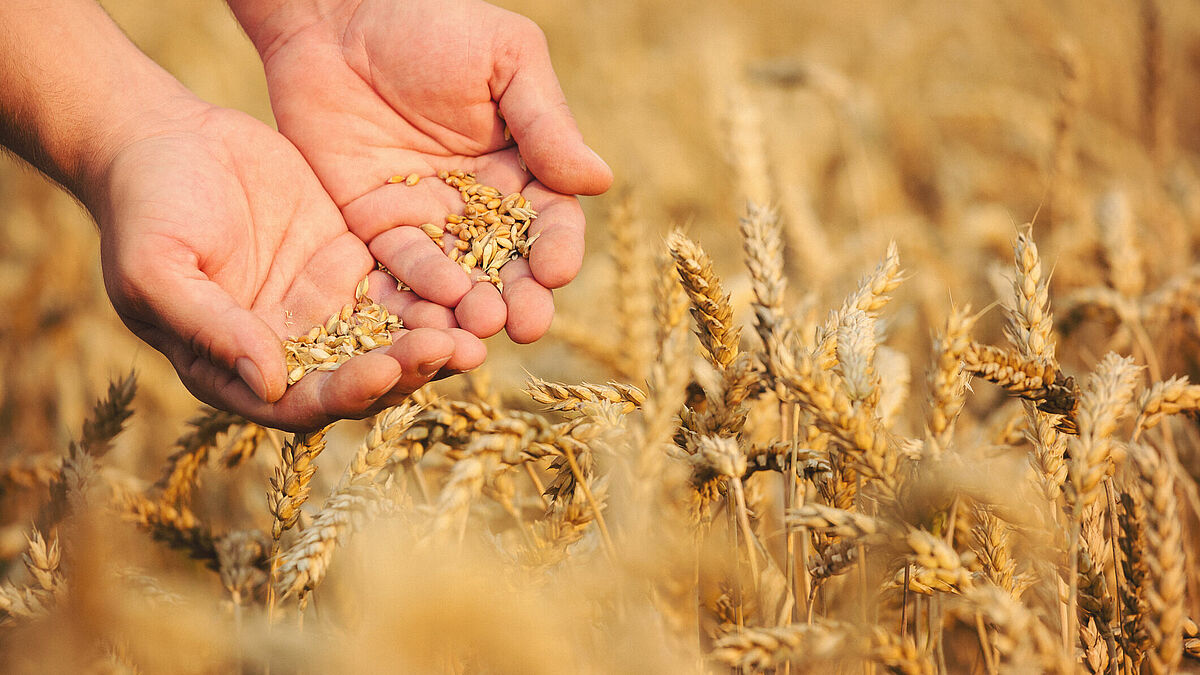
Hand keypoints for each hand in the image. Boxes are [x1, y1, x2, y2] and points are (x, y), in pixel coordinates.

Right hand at [95, 100, 484, 429]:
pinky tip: (472, 282)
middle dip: (409, 369)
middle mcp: (291, 348)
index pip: (303, 402)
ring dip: (435, 337)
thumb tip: (269, 383)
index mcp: (238, 368)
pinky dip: (435, 289)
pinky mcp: (352, 263)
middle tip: (457, 352)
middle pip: (361, 376)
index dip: (347, 393)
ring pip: (391, 335)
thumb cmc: (144, 207)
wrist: (164, 137)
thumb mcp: (159, 270)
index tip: (386, 371)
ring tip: (480, 328)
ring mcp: (325, 306)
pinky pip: (401, 284)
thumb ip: (211, 326)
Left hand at [234, 0, 612, 342]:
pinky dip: (411, 293)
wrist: (338, 12)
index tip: (555, 271)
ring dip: (468, 307)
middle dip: (518, 296)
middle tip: (524, 324)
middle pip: (507, 264)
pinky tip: (424, 312)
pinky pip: (394, 269)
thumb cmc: (433, 21)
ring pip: (455, 277)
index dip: (556, 248)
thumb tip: (598, 181)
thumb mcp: (506, 59)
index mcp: (523, 167)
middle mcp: (479, 205)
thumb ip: (547, 122)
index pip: (550, 220)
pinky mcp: (373, 227)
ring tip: (478, 326)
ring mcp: (426, 220)